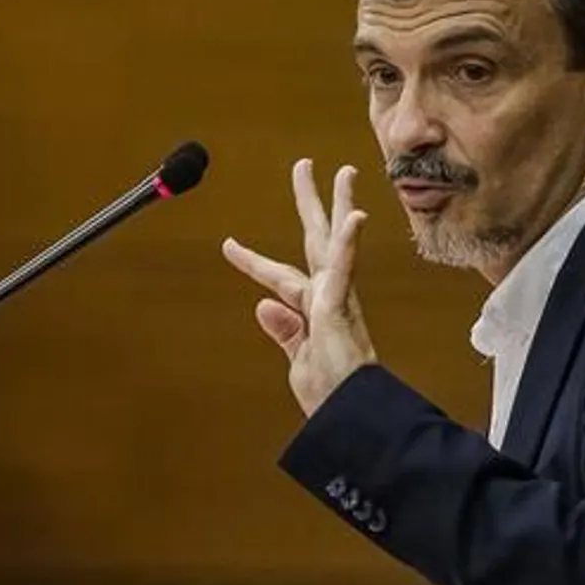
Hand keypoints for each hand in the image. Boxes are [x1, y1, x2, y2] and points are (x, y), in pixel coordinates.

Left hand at [223, 159, 377, 415]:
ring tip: (344, 172)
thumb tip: (262, 304)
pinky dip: (349, 243)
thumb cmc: (331, 396)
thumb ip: (285, 331)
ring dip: (339, 205)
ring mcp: (337, 300)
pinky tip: (355, 216)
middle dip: (311, 202)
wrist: (348, 417)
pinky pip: (345, 270)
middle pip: (316, 239)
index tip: (228, 244)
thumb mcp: (299, 361)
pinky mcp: (341, 308)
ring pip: (335, 242)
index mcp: (313, 311)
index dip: (252, 260)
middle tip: (307, 166)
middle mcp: (328, 297)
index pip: (278, 277)